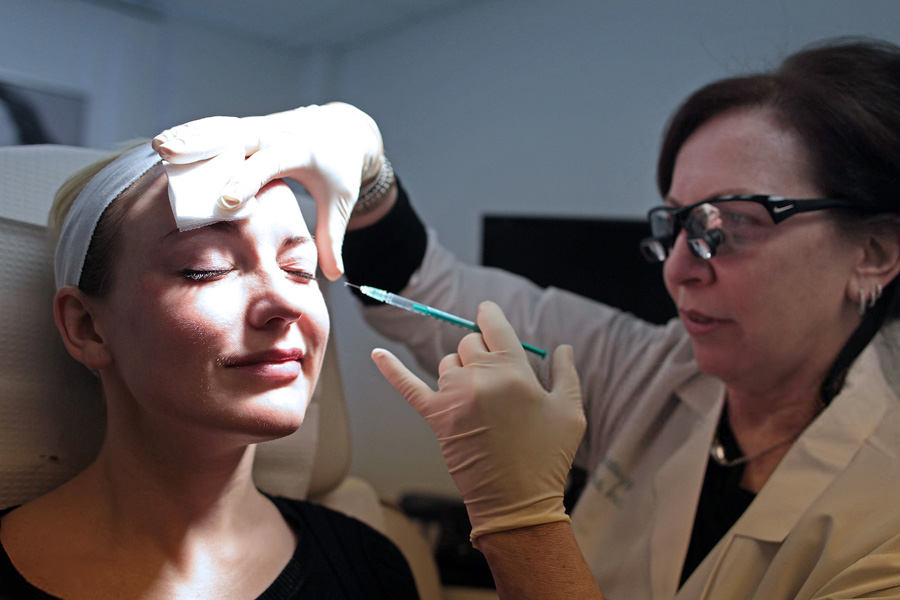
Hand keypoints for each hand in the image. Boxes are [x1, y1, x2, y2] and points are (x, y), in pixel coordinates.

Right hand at [152, 102, 383, 279]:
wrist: (342, 130)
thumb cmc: (339, 170)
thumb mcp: (340, 203)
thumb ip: (332, 238)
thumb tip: (333, 276)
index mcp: (301, 151)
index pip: (271, 163)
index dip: (248, 180)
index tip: (226, 201)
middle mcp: (278, 133)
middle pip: (238, 135)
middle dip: (204, 144)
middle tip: (170, 155)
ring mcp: (261, 126)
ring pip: (222, 127)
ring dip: (190, 135)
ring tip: (160, 147)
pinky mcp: (248, 126)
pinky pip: (218, 127)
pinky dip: (192, 133)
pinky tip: (166, 143)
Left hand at [372, 302, 584, 544]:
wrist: (516, 503)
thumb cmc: (547, 457)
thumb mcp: (570, 411)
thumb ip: (567, 372)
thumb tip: (563, 346)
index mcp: (514, 370)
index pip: (493, 325)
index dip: (490, 315)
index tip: (487, 314)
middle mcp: (480, 377)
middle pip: (470, 343)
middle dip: (482, 353)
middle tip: (497, 379)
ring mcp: (454, 397)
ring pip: (449, 364)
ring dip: (461, 371)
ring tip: (481, 400)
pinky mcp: (436, 418)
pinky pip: (408, 386)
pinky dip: (391, 369)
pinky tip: (375, 354)